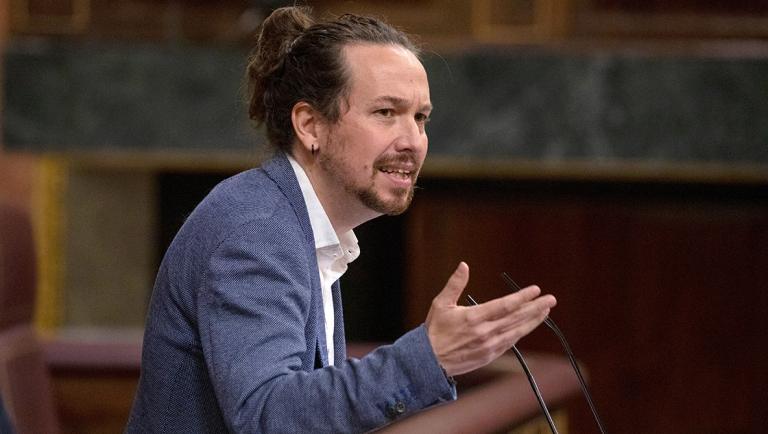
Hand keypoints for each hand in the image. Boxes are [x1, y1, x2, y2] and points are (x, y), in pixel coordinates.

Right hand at [425, 262, 556, 375]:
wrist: (430, 361)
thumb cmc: (435, 330)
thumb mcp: (441, 303)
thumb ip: (455, 284)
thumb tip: (464, 265)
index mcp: (474, 317)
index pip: (505, 305)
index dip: (522, 297)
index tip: (535, 290)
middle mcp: (485, 332)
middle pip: (516, 318)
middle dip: (535, 307)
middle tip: (551, 299)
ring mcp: (489, 345)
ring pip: (517, 331)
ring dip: (533, 320)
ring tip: (546, 311)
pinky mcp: (490, 355)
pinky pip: (510, 342)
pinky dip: (521, 332)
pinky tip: (528, 325)